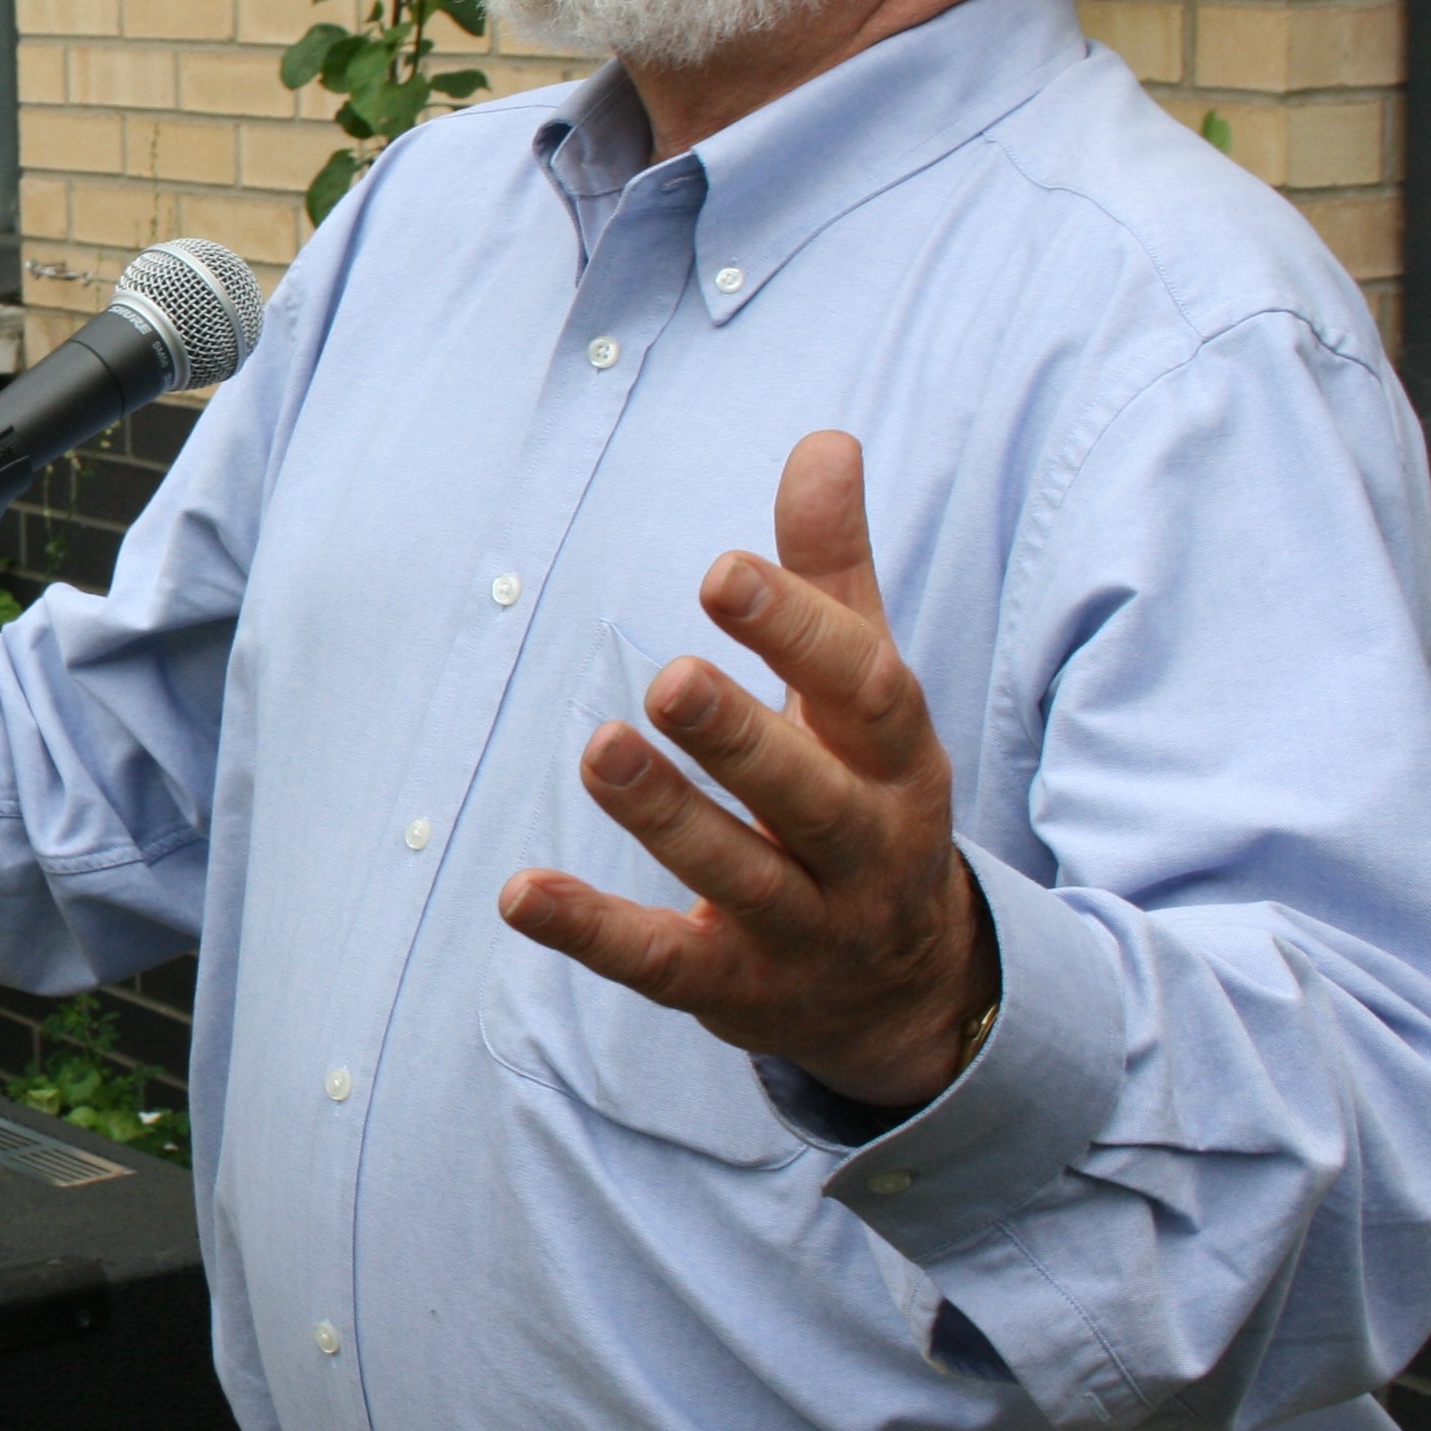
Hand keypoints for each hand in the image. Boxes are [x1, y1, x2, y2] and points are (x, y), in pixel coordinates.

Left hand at [496, 431, 998, 1110]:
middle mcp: (864, 846)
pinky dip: (592, 931)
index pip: (865, 689)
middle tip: (665, 677)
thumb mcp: (862, 689)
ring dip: (667, 818)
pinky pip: (662, 963)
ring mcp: (804, 927)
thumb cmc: (863, 792)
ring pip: (740, 875)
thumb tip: (824, 440)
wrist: (911, 986)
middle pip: (808, 793)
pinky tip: (519, 894)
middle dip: (740, 736)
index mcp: (897, 760)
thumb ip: (832, 571)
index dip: (800, 628)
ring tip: (598, 751)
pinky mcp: (735, 990)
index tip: (721, 570)